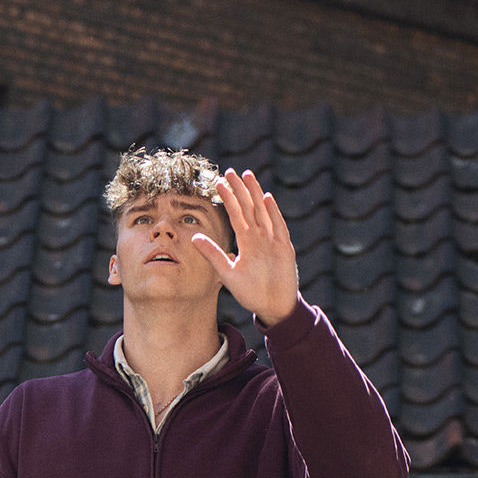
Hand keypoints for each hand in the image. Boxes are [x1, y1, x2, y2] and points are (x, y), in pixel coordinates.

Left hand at [191, 169, 299, 325]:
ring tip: (248, 175)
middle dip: (240, 189)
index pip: (236, 214)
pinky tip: (266, 198)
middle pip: (249, 207)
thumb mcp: (227, 273)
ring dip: (255, 193)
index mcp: (247, 241)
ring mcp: (273, 241)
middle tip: (230, 171)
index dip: (228, 198)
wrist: (273, 307)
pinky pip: (278, 227)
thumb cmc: (252, 291)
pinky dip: (273, 213)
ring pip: (263, 211)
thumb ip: (213, 254)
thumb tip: (193, 237)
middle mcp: (260, 237)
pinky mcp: (284, 249)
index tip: (218, 182)